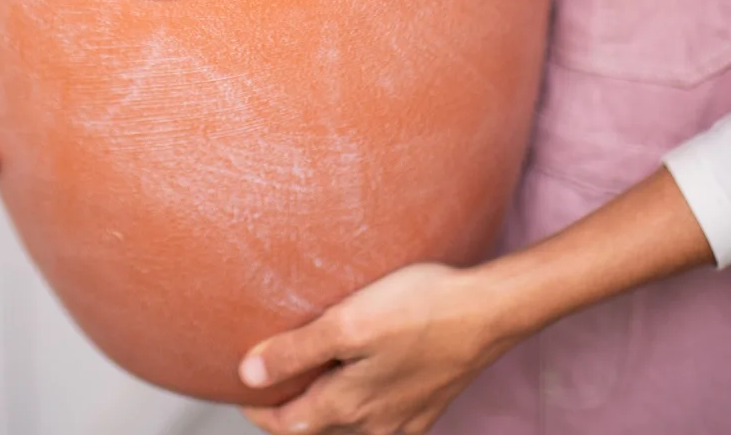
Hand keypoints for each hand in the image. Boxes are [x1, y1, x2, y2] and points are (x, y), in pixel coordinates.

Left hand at [238, 263, 508, 434]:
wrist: (490, 310)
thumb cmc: (421, 310)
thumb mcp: (346, 324)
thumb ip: (295, 352)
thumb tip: (248, 375)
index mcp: (351, 407)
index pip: (288, 426)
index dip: (259, 410)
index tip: (242, 388)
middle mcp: (378, 424)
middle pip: (318, 429)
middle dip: (290, 411)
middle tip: (270, 381)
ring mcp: (407, 418)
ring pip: (350, 426)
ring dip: (325, 408)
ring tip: (309, 376)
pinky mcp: (428, 405)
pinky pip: (382, 418)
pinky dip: (359, 406)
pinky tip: (360, 381)